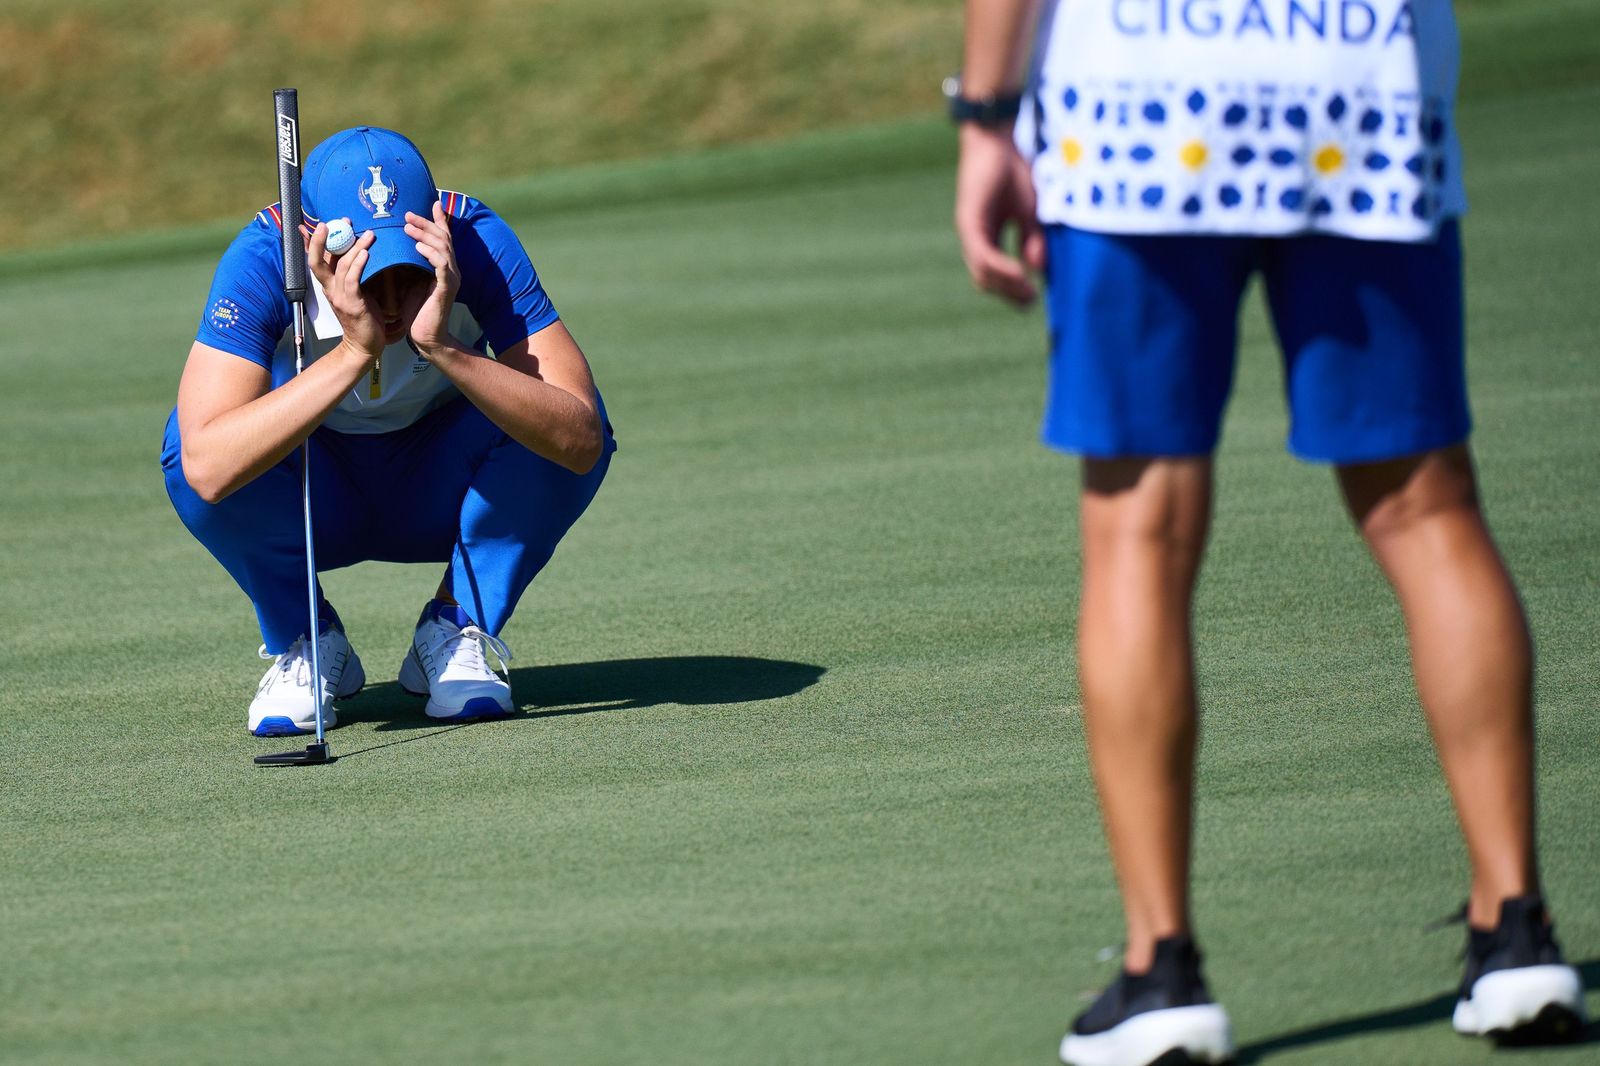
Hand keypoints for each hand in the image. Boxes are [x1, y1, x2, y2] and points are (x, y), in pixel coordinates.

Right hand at [302, 221, 384, 359]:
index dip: (315, 240)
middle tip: (333, 221)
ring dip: (354, 247)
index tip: (324, 222)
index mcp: (329, 285)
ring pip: (340, 266)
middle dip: (322, 240)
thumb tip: (359, 253)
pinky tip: (366, 253)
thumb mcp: (355, 291)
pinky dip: (358, 264)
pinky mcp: (352, 304)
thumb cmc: (363, 318)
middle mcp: (329, 289)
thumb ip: (353, 274)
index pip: (317, 259)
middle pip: (316, 260)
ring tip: (368, 233)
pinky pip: (352, 280)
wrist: (364, 346)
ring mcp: (339, 297)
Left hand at [404, 203, 460, 355]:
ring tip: (408, 228)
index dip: (438, 220)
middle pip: (444, 237)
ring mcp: (451, 278)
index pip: (444, 237)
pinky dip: (430, 254)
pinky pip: (441, 266)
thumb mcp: (408, 280)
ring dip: (425, 235)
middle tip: (407, 215)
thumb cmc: (416, 310)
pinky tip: (417, 248)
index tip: (431, 203)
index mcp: (443, 266)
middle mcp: (451, 269)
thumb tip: (392, 244)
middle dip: (426, 223)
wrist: (426, 337)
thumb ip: (407, 262)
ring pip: (443, 248)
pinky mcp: (446, 289)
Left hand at [954, 124, 1044, 306]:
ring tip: (1028, 292)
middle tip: (1032, 300)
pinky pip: (983, 254)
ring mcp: (969, 231)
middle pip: (986, 281)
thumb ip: (1033, 240)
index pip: (995, 274)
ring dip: (1006, 287)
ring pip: (982, 273)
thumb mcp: (1030, 212)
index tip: (1034, 297)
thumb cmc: (1014, 170)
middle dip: (1009, 295)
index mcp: (988, 237)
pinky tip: (1019, 274)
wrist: (998, 139)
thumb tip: (1037, 271)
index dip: (1013, 290)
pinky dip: (1001, 268)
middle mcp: (975, 238)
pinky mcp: (968, 221)